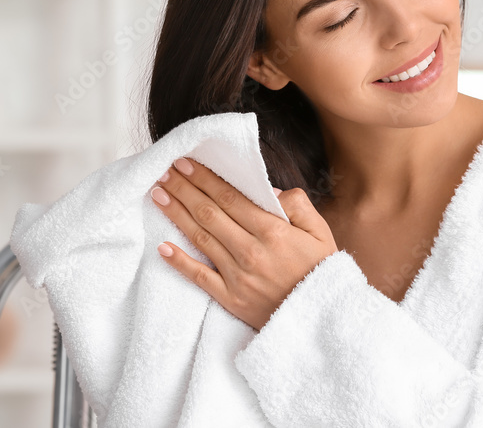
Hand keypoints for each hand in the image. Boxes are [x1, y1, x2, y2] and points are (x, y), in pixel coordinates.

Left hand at [150, 156, 337, 330]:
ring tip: (159, 195)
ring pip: (200, 238)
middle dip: (184, 189)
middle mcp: (251, 251)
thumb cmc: (321, 271)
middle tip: (165, 171)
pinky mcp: (231, 298)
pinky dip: (179, 262)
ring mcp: (238, 276)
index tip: (186, 163)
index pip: (230, 198)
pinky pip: (200, 277)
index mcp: (273, 231)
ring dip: (177, 214)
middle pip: (209, 213)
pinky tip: (162, 247)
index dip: (205, 179)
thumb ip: (298, 205)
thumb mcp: (321, 232)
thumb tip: (270, 191)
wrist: (323, 319)